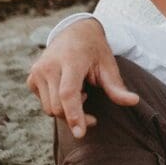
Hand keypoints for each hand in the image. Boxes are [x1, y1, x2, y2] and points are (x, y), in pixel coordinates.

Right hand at [26, 19, 138, 137]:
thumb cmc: (94, 50)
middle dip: (76, 118)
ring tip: (82, 94)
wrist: (74, 31)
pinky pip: (43, 103)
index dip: (74, 115)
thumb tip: (134, 101)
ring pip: (49, 109)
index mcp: (70, 60)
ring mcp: (37, 71)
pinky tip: (68, 90)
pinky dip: (57, 104)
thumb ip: (117, 87)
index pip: (68, 93)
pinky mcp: (31, 78)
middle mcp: (49, 66)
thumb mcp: (109, 65)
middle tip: (93, 118)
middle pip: (58, 106)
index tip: (80, 133)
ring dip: (67, 111)